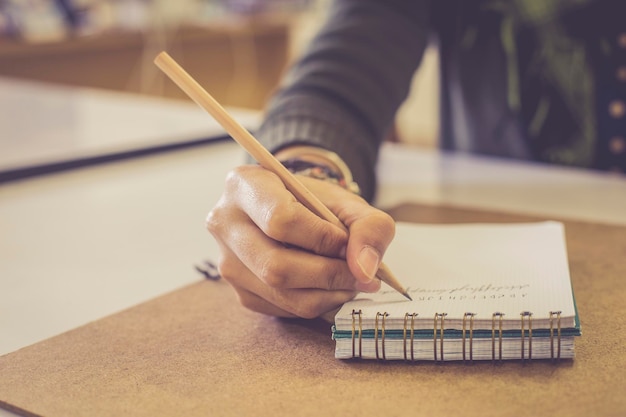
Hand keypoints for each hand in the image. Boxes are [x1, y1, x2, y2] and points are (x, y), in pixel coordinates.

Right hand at [206, 164, 394, 317]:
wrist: (295, 214)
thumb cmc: (317, 204)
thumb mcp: (348, 203)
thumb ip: (369, 227)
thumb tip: (365, 270)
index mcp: (244, 185)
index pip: (280, 220)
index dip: (321, 237)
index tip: (346, 242)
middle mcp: (225, 223)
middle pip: (275, 265)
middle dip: (328, 274)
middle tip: (360, 274)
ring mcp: (227, 262)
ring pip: (279, 292)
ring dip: (326, 294)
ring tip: (351, 281)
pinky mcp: (239, 291)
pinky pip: (281, 309)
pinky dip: (315, 303)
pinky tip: (328, 287)